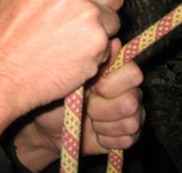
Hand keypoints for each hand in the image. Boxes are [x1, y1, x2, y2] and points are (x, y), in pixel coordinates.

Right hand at [0, 0, 123, 135]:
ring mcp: (89, 13)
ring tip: (65, 40)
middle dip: (100, 8)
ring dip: (97, 32)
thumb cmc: (7, 27)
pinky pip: (107, 46)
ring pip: (112, 21)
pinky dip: (93, 53)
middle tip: (70, 22)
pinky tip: (67, 55)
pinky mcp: (97, 41)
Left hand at [12, 39, 144, 171]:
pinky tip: (94, 132)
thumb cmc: (56, 94)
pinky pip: (127, 139)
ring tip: (88, 117)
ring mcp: (130, 113)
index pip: (133, 72)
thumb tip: (113, 41)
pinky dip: (105, 138)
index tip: (91, 85)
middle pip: (134, 99)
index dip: (112, 82)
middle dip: (105, 106)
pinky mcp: (129, 135)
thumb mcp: (67, 73)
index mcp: (115, 71)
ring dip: (102, 123)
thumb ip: (91, 59)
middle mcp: (126, 90)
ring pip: (130, 121)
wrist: (47, 126)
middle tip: (86, 104)